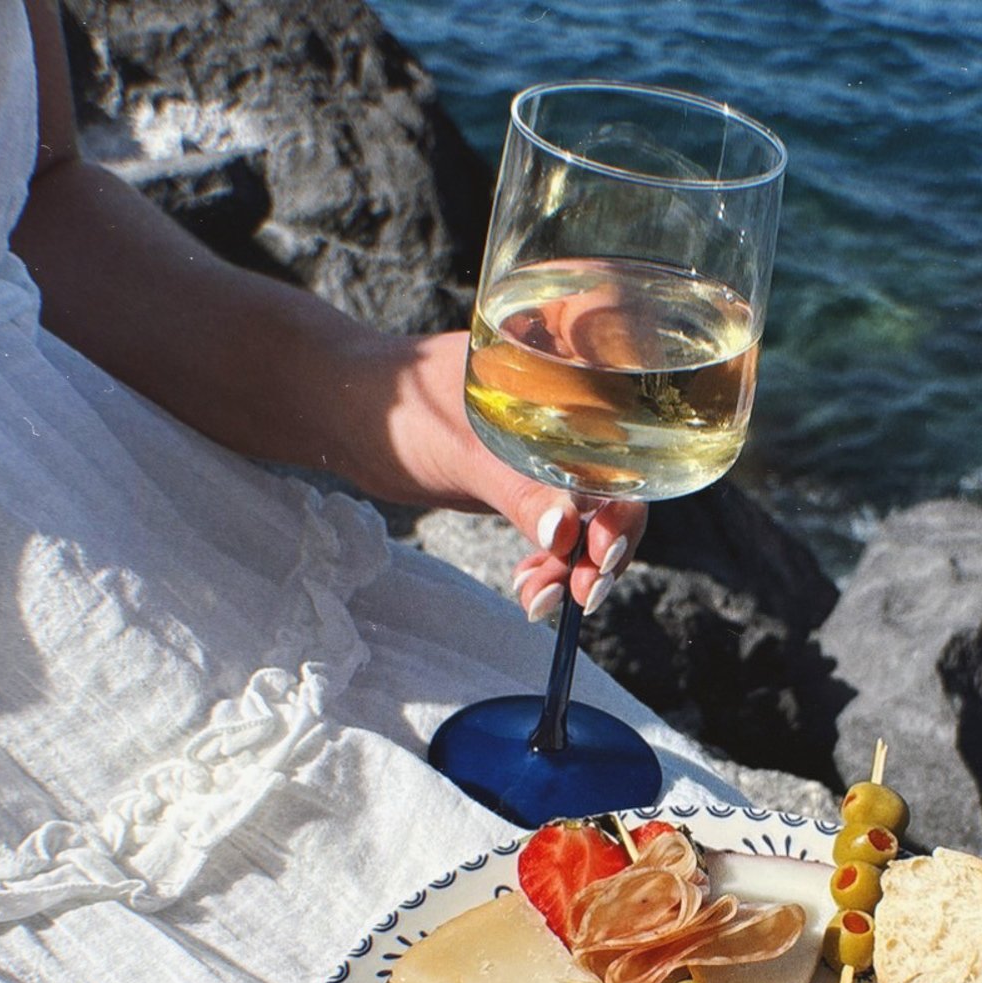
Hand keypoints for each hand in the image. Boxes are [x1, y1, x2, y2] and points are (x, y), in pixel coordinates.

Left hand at [357, 331, 645, 614]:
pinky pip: (561, 525)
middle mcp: (576, 414)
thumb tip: (570, 536)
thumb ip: (519, 491)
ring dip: (575, 566)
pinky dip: (552, 561)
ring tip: (541, 600)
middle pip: (620, 489)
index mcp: (573, 382)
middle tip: (585, 592)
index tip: (604, 551)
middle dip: (606, 547)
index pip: (633, 448)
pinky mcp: (531, 479)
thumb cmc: (400, 406)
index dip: (629, 502)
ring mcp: (554, 450)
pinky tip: (530, 586)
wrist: (348, 412)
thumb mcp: (463, 452)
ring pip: (590, 516)